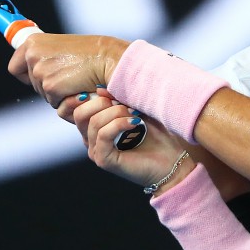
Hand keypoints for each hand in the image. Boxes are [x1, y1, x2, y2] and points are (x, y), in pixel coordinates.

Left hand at [7, 33, 128, 106]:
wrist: (107, 59)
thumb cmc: (91, 52)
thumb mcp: (62, 46)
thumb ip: (45, 55)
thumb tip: (33, 67)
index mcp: (33, 42)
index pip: (14, 67)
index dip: (26, 74)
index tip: (36, 76)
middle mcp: (32, 55)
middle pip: (31, 83)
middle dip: (48, 84)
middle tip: (68, 76)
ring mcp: (40, 72)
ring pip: (43, 94)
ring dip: (58, 92)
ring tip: (75, 79)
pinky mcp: (51, 87)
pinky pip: (55, 102)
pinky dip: (66, 99)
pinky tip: (77, 87)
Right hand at [76, 88, 193, 191]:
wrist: (172, 160)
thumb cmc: (156, 134)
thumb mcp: (135, 110)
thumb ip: (116, 99)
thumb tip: (99, 89)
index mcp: (95, 127)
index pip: (77, 108)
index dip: (84, 97)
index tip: (106, 91)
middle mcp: (92, 140)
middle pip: (80, 114)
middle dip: (102, 102)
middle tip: (124, 104)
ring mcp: (96, 151)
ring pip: (94, 122)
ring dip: (117, 112)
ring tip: (135, 115)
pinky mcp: (104, 160)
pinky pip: (103, 135)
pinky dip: (119, 124)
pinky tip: (135, 123)